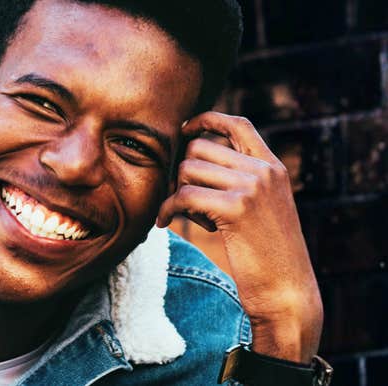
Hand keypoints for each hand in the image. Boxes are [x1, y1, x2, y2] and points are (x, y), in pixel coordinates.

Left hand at [156, 112, 322, 362]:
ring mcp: (253, 186)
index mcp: (273, 167)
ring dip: (176, 193)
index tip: (185, 130)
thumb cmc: (265, 257)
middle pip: (200, 146)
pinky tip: (164, 223)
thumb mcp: (259, 210)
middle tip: (182, 199)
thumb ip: (235, 183)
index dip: (207, 120)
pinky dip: (166, 209)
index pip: (238, 123)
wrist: (286, 292)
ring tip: (185, 216)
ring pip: (188, 169)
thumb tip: (185, 163)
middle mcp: (265, 170)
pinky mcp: (237, 208)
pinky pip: (183, 195)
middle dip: (182, 171)